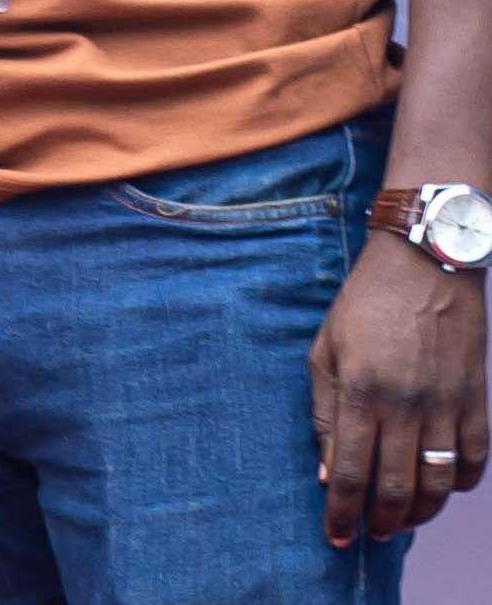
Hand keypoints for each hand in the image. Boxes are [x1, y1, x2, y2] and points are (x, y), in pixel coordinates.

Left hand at [314, 234, 485, 546]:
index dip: (342, 513)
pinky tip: (441, 485)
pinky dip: (459, 482)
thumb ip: (326, 413)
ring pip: (438, 482)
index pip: (350, 472)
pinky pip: (474, 459)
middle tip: (370, 534)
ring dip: (420, 510)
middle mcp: (407, 405)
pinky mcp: (477, 400)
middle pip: (395, 487)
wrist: (426, 266)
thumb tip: (328, 472)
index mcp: (362, 393)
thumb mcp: (325, 351)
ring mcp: (447, 405)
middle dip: (380, 521)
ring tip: (401, 519)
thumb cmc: (364, 305)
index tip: (336, 536)